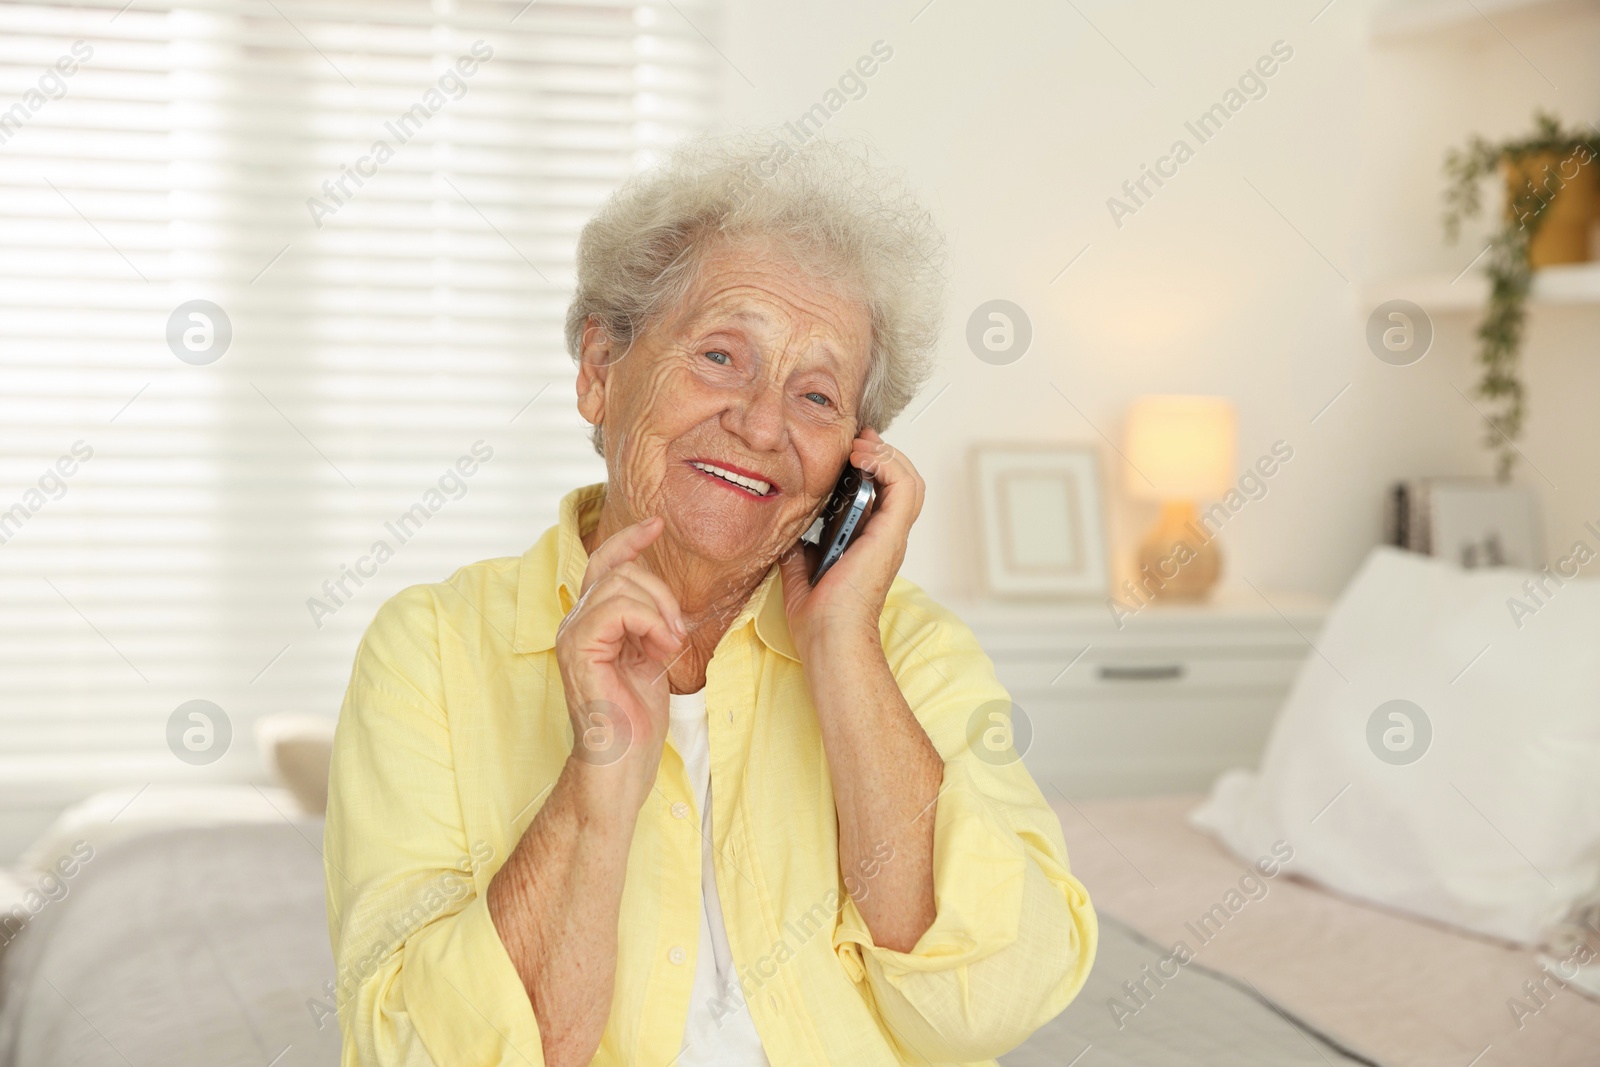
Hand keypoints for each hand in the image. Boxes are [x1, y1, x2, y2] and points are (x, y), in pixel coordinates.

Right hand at [554, 515, 686, 827]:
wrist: (620, 768)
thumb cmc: (634, 724)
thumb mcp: (649, 660)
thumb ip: (648, 626)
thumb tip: (663, 600)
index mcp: (591, 625)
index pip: (604, 565)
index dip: (629, 540)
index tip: (657, 524)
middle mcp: (575, 625)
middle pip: (619, 571)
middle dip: (660, 592)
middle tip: (676, 633)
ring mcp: (572, 638)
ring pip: (618, 585)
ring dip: (657, 609)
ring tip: (669, 645)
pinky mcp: (578, 653)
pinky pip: (615, 609)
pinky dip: (647, 621)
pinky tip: (660, 650)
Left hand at [779, 427, 923, 656]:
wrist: (828, 637)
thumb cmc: (818, 617)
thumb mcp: (801, 571)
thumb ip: (800, 549)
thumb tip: (788, 533)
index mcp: (870, 543)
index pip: (884, 494)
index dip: (873, 466)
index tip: (850, 449)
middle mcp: (886, 537)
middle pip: (903, 481)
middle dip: (882, 453)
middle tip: (857, 441)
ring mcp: (891, 535)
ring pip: (910, 480)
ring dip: (887, 455)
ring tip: (861, 447)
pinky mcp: (889, 534)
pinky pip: (904, 488)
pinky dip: (888, 464)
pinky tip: (863, 457)